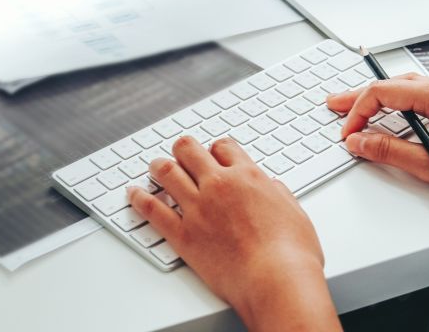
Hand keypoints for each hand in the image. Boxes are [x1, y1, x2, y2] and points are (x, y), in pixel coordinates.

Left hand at [128, 137, 338, 330]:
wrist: (276, 281)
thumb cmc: (292, 254)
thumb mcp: (295, 213)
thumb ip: (279, 195)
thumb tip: (272, 187)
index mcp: (248, 177)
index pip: (223, 147)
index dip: (216, 149)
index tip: (213, 154)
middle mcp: (219, 186)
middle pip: (189, 151)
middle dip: (183, 149)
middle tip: (179, 152)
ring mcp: (198, 208)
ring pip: (167, 172)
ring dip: (158, 166)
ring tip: (154, 166)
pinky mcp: (183, 234)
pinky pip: (153, 210)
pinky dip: (140, 198)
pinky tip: (133, 193)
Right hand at [327, 74, 428, 190]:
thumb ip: (391, 152)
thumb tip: (359, 142)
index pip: (383, 93)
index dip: (358, 112)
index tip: (347, 133)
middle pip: (390, 85)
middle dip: (359, 96)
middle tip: (333, 105)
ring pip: (403, 87)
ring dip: (376, 97)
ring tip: (354, 107)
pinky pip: (417, 94)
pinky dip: (395, 101)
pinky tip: (386, 112)